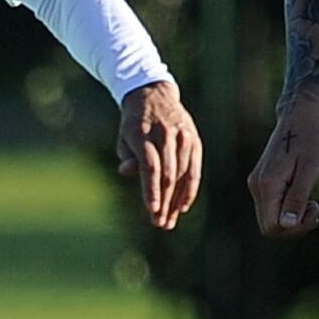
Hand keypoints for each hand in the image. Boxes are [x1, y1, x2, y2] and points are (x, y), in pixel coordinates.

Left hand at [115, 80, 203, 231]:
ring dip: (176, 201)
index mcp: (143, 133)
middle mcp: (165, 134)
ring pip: (183, 174)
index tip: (152, 210)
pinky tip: (183, 206)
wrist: (154, 94)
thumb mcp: (124, 137)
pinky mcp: (193, 139)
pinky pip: (194, 169)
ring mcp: (182, 136)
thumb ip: (128, 156)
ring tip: (170, 220)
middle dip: (164, 202)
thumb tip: (128, 173)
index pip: (150, 166)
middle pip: (168, 175)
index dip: (152, 190)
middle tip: (160, 224)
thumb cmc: (134, 123)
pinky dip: (190, 189)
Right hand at [247, 96, 318, 237]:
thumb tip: (286, 225)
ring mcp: (258, 183)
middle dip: (295, 226)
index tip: (315, 209)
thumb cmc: (311, 141)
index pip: (273, 227)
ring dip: (293, 218)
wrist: (301, 116)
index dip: (295, 229)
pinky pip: (273, 207)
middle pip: (269, 226)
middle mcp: (257, 186)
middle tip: (316, 207)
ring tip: (313, 201)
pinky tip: (305, 195)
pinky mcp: (263, 181)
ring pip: (271, 218)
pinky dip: (289, 208)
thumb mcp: (311, 170)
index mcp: (267, 185)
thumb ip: (297, 197)